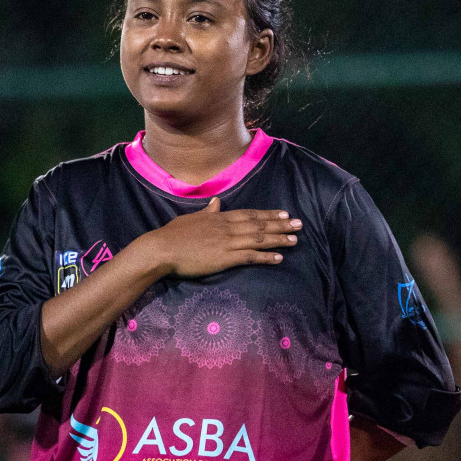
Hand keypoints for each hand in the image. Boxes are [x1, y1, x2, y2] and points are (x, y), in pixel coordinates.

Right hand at [137, 198, 301, 277]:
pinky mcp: (225, 258)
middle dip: (281, 224)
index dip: (268, 214)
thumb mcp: (191, 218)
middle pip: (259, 225)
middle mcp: (227, 227)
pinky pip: (250, 256)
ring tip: (295, 239)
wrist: (161, 249)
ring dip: (279, 239)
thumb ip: (207, 212)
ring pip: (259, 239)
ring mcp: (227, 242)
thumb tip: (216, 202)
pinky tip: (279, 258)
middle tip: (299, 224)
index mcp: (220, 217)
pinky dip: (266, 256)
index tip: (284, 213)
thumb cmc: (172, 235)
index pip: (250, 214)